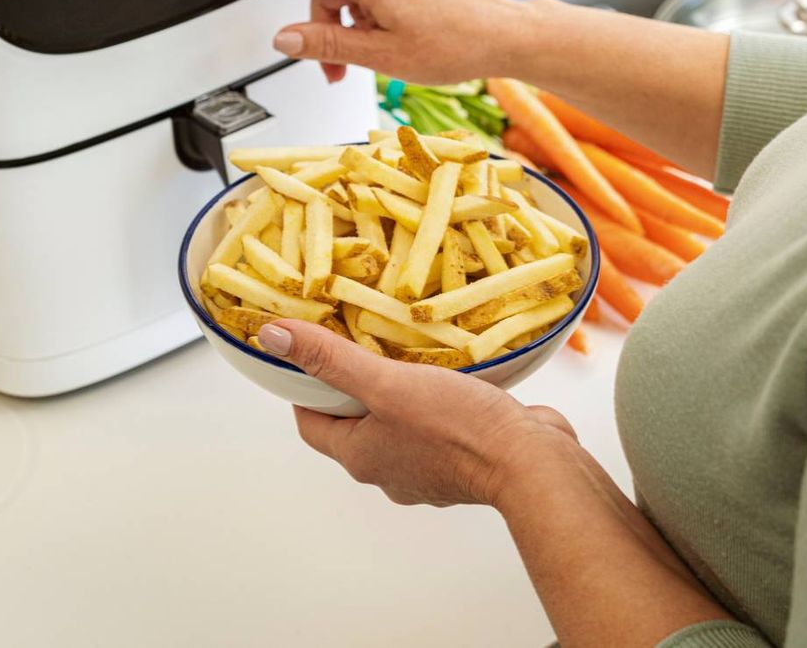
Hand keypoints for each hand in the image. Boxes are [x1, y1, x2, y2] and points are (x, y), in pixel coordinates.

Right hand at [211, 0, 534, 84]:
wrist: (505, 34)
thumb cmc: (454, 46)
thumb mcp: (381, 56)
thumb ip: (326, 45)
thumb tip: (285, 38)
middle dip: (330, 26)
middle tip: (340, 68)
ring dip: (355, 22)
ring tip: (378, 55)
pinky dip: (378, 9)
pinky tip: (402, 33)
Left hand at [257, 319, 576, 507]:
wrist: (534, 466)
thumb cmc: (457, 427)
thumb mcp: (386, 382)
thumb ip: (331, 360)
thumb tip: (272, 337)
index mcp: (360, 457)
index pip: (312, 423)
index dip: (306, 389)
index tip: (313, 354)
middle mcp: (389, 470)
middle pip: (355, 423)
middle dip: (355, 385)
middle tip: (362, 342)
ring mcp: (429, 469)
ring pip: (399, 424)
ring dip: (399, 392)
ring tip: (407, 353)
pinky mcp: (464, 462)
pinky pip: (439, 427)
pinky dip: (437, 402)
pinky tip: (451, 375)